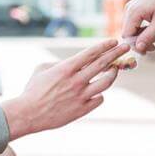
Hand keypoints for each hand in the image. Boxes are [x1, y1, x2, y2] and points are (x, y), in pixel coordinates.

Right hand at [1, 39, 128, 139]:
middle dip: (117, 53)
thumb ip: (60, 63)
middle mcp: (76, 81)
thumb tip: (74, 63)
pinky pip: (99, 99)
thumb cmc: (33, 90)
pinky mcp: (82, 109)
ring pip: (106, 82)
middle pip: (103, 64)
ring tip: (115, 69)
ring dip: (113, 73)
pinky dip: (99, 94)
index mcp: (66, 68)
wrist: (28, 114)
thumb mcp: (42, 69)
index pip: (91, 53)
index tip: (114, 41)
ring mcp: (81, 96)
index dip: (105, 46)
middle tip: (126, 47)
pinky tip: (96, 92)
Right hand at [121, 0, 154, 53]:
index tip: (148, 51)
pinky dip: (142, 28)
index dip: (136, 46)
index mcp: (132, 14)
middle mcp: (128, 10)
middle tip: (154, 47)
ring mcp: (131, 7)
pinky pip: (135, 22)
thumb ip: (148, 35)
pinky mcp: (136, 6)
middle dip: (139, 42)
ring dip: (142, 36)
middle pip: (128, 33)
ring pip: (132, 28)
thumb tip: (139, 49)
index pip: (127, 36)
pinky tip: (153, 30)